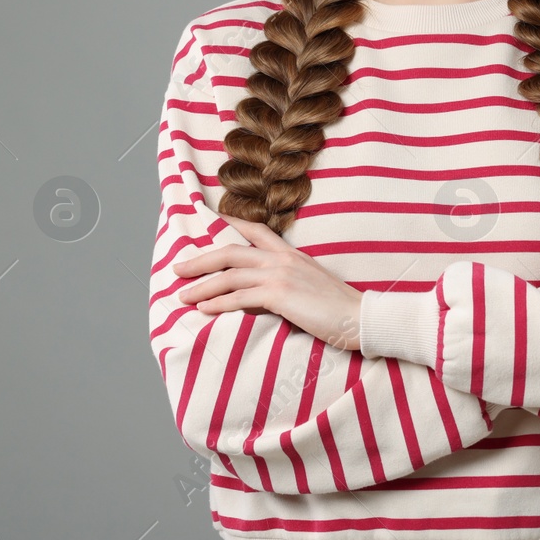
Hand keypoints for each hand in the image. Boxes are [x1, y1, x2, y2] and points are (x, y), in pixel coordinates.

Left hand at [172, 214, 363, 350]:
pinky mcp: (280, 295)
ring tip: (182, 295)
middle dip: (201, 260)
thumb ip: (288, 280)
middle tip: (178, 269)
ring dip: (202, 285)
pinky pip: (240, 297)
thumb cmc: (339, 307)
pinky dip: (217, 302)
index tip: (208, 222)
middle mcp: (282, 258)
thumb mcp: (311, 283)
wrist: (361, 317)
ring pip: (229, 274)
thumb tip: (265, 291)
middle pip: (231, 251)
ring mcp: (280, 275)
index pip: (255, 229)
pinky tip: (203, 308)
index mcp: (291, 253)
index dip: (229, 224)